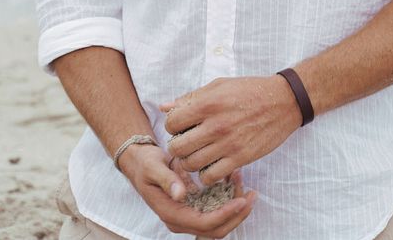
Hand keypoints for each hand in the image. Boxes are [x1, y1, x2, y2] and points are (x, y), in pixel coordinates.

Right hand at [117, 142, 255, 236]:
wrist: (141, 163)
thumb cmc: (146, 165)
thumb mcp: (153, 168)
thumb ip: (167, 180)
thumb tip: (181, 195)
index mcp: (171, 214)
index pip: (204, 224)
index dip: (225, 214)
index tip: (241, 201)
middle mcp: (181, 220)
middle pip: (216, 230)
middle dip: (237, 215)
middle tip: (252, 194)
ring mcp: (189, 215)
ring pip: (219, 223)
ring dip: (235, 206)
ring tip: (242, 178)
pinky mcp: (194, 207)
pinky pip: (216, 210)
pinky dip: (228, 198)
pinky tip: (233, 178)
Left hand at [160, 75, 301, 184]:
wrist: (283, 101)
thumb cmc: (250, 90)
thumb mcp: (219, 86)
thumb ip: (190, 97)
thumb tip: (164, 107)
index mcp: (208, 103)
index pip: (172, 123)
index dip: (172, 126)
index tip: (182, 125)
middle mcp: (216, 125)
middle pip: (178, 148)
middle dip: (177, 146)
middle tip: (187, 142)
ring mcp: (228, 144)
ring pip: (191, 164)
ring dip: (190, 162)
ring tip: (198, 153)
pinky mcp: (240, 158)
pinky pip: (211, 176)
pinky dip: (206, 174)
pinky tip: (211, 164)